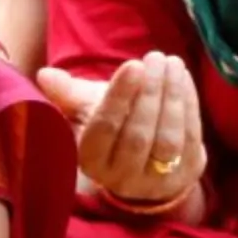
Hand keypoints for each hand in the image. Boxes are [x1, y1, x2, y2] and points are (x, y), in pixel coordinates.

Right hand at [37, 52, 205, 205]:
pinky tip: (184, 79)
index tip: (133, 65)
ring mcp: (157, 180)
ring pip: (167, 138)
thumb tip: (45, 75)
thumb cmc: (112, 128)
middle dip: (149, 93)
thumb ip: (68, 93)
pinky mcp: (187, 174)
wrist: (144, 164)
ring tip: (171, 63)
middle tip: (155, 57)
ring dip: (172, 97)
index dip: (119, 97)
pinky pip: (191, 138)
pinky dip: (190, 105)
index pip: (104, 129)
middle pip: (138, 135)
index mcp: (91, 161)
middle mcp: (122, 177)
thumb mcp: (86, 111)